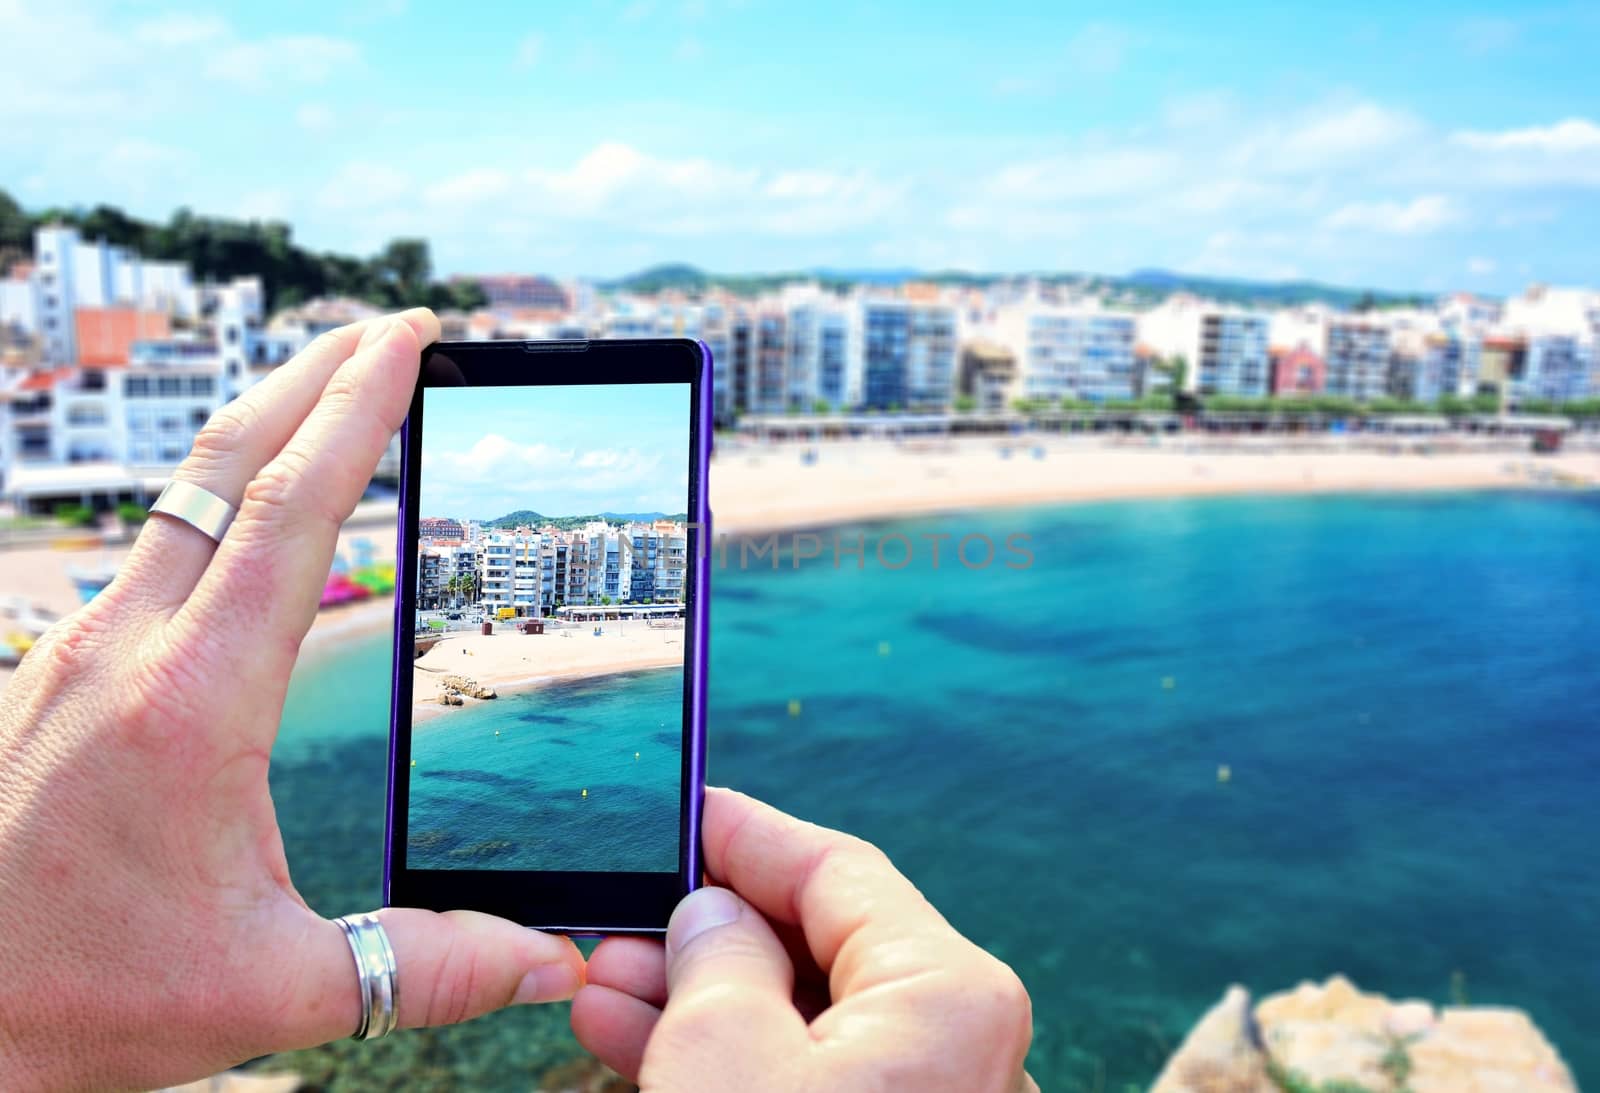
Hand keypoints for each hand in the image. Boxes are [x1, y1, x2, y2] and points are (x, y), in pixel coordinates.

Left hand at [0, 311, 584, 1091]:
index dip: (358, 412)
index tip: (408, 340)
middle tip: (389, 328)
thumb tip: (549, 959)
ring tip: (333, 394)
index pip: (291, 513)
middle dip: (314, 375)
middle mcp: (124, 650)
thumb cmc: (77, 1003)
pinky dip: (221, 497)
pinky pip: (154, 547)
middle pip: (226, 463)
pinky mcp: (55, 671)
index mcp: (191, 701)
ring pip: (182, 496)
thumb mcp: (270, 992)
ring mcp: (77, 651)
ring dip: (264, 429)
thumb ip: (425, 967)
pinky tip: (254, 518)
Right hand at [572, 788, 1036, 1092]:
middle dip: (708, 932)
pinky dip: (730, 1064)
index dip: (747, 835)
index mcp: (948, 995)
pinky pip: (806, 1082)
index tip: (683, 812)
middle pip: (818, 947)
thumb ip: (716, 959)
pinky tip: (636, 1042)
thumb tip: (713, 915)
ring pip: (804, 1022)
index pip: (837, 870)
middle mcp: (958, 1044)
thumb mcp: (724, 1059)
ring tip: (605, 987)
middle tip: (621, 920)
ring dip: (701, 1002)